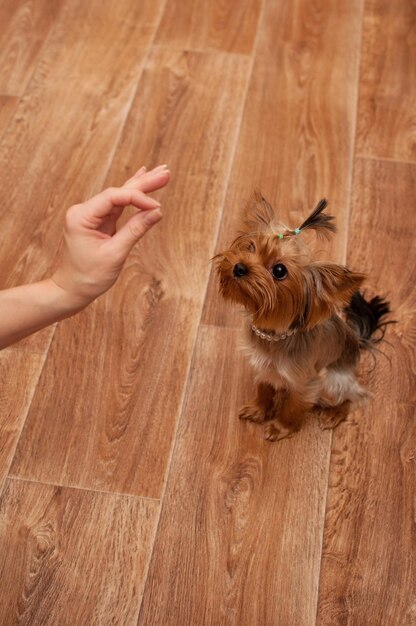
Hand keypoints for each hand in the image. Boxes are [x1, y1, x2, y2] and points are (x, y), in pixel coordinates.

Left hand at [51, 164, 169, 306]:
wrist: (72, 290)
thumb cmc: (89, 276)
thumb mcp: (115, 254)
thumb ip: (135, 230)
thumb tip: (156, 212)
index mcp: (82, 216)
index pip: (114, 197)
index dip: (138, 198)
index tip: (157, 207)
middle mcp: (84, 211)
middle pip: (119, 192)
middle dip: (143, 183)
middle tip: (165, 173)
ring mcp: (92, 215)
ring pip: (121, 197)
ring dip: (141, 187)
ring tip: (161, 174)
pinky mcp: (99, 222)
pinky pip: (118, 206)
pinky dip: (133, 197)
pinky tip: (141, 179)